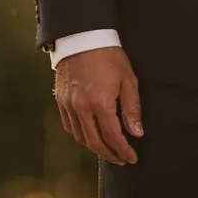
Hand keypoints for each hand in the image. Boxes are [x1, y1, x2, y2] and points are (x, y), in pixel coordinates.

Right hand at [54, 46, 142, 165]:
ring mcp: (68, 105)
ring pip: (80, 137)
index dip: (123, 151)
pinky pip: (69, 126)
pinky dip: (80, 135)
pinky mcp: (60, 100)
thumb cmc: (109, 56)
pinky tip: (89, 135)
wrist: (83, 37)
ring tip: (107, 150)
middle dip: (109, 154)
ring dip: (94, 147)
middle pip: (95, 142)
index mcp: (101, 103)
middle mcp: (82, 108)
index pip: (113, 137)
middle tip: (120, 160)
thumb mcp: (128, 80)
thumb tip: (136, 133)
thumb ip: (132, 109)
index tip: (132, 158)